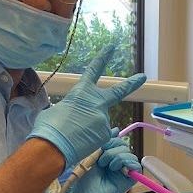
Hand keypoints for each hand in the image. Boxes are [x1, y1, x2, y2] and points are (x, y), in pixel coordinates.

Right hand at [28, 47, 145, 167]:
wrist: (53, 146)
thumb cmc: (49, 127)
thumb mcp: (57, 110)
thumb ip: (72, 108)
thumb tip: (75, 116)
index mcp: (81, 92)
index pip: (94, 70)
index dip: (102, 58)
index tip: (111, 47)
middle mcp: (96, 102)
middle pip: (119, 91)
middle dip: (132, 83)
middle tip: (143, 77)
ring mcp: (103, 118)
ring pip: (100, 123)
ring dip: (90, 128)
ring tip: (74, 135)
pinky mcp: (106, 133)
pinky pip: (100, 136)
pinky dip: (91, 139)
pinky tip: (80, 142)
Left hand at [63, 131, 140, 192]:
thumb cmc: (84, 179)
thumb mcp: (93, 156)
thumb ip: (105, 144)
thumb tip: (117, 129)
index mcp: (110, 156)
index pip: (118, 141)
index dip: (111, 140)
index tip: (100, 148)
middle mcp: (118, 163)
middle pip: (125, 146)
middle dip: (112, 148)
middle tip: (101, 160)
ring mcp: (124, 171)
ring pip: (130, 154)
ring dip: (117, 156)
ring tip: (106, 165)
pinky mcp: (129, 180)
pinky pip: (136, 165)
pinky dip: (126, 162)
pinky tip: (114, 168)